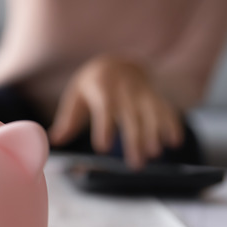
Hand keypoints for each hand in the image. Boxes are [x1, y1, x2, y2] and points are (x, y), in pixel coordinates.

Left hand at [48, 56, 183, 168]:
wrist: (118, 62)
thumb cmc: (92, 85)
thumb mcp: (76, 96)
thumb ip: (67, 120)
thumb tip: (53, 140)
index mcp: (102, 87)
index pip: (104, 108)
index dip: (104, 127)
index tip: (103, 148)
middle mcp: (125, 90)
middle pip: (130, 117)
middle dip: (134, 140)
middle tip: (135, 164)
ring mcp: (143, 93)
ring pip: (151, 114)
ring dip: (154, 133)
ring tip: (154, 154)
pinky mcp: (156, 98)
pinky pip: (166, 109)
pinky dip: (172, 124)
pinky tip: (173, 142)